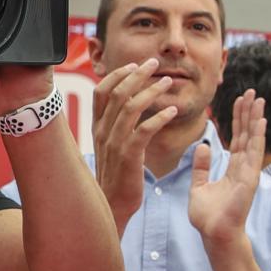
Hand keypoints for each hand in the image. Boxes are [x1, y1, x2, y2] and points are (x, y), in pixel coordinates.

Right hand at [91, 58, 177, 230]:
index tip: (135, 64)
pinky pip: (143, 131)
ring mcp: (114, 144)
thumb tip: (123, 109)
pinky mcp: (128, 157)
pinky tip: (173, 112)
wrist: (111, 208)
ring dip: (151, 91)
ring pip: (129, 107)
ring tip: (168, 82)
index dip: (117, 74)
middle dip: (137, 74)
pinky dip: (159, 118)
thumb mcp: (111, 148)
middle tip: (155, 63)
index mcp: (97, 128)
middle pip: (116, 93)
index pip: (101, 92)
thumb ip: (115, 127)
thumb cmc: (116, 177)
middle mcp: (102, 132)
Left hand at [190, 90, 264, 248]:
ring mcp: (249, 171)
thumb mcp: (199, 186)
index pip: (236, 137)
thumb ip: (201, 167)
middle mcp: (243, 167)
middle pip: (247, 133)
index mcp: (232, 168)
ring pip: (252, 138)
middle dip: (248, 112)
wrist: (215, 234)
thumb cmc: (208, 217)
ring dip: (255, 118)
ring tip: (258, 98)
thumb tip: (203, 147)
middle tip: (252, 91)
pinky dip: (257, 136)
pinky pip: (254, 153)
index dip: (237, 119)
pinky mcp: (250, 178)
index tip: (239, 100)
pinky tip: (260, 120)